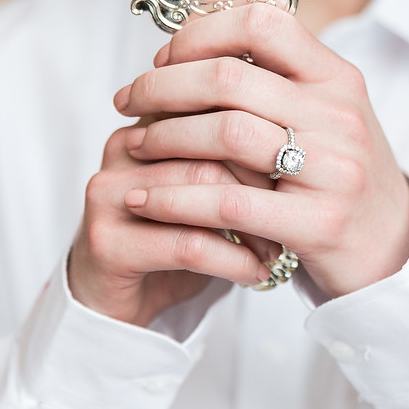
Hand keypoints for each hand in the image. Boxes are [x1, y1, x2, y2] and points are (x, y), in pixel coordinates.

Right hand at [68, 125, 276, 325]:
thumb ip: (237, 160)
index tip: (296, 174)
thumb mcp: (207, 193)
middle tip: (293, 215)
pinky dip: (232, 261)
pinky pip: (187, 244)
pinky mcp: (106, 241)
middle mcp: (124, 148)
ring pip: (200, 193)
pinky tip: (254, 274)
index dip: (264, 141)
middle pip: (211, 147)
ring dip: (251, 227)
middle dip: (261, 185)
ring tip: (277, 251)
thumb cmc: (172, 242)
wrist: (115, 302)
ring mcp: (109, 194)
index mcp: (150, 122)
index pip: (216, 106)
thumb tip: (301, 148)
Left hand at [115, 4, 408, 298]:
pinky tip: (144, 201)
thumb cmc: (342, 177)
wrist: (392, 251)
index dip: (200, 34)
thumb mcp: (328, 113)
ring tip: (134, 146)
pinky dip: (173, 200)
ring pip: (224, 134)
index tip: (164, 57)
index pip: (262, 23)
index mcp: (338, 79)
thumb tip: (228, 7)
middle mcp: (339, 116)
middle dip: (162, 86)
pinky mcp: (318, 223)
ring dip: (163, 138)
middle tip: (129, 101)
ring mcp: (333, 170)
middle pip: (229, 78)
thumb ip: (283, 72)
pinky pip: (227, 201)